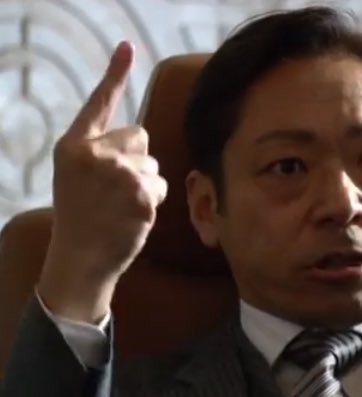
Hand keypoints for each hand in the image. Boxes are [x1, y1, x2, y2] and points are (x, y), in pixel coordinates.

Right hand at [38, 41, 167, 321]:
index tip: (127, 47)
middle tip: (114, 187)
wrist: (80, 258)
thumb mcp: (76, 175)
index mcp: (73, 146)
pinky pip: (161, 184)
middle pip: (140, 134)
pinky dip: (153, 199)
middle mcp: (94, 154)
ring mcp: (118, 174)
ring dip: (145, 181)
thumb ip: (99, 150)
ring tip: (121, 204)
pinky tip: (133, 214)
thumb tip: (139, 135)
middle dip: (135, 158)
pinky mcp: (140, 194)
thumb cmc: (81, 215)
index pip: (99, 104)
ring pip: (153, 162)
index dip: (114, 74)